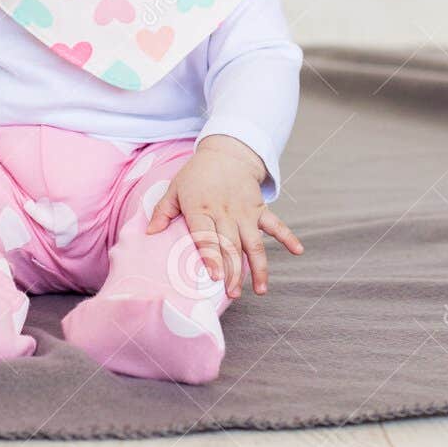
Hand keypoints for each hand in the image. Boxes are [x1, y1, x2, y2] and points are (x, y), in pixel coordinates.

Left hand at [145, 135, 303, 297]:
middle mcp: (225, 212)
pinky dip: (288, 236)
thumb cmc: (196, 175)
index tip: (215, 277)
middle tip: (232, 294)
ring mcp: (245, 211)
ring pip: (254, 243)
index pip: (206, 236)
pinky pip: (276, 223)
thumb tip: (149, 233)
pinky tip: (298, 251)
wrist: (225, 152)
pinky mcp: (259, 209)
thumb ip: (162, 211)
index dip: (212, 257)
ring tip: (260, 290)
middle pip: (231, 246)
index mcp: (201, 208)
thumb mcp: (175, 188)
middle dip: (233, 272)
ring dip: (259, 267)